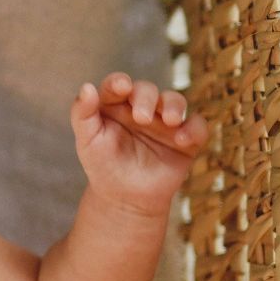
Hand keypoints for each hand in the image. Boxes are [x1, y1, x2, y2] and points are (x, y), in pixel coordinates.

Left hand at [70, 71, 208, 216]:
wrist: (124, 198)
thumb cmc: (102, 165)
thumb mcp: (87, 140)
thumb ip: (82, 114)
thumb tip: (86, 87)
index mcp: (116, 103)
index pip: (118, 84)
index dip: (119, 82)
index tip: (121, 87)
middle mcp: (142, 107)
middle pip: (147, 90)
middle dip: (146, 98)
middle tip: (141, 118)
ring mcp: (165, 121)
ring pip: (175, 100)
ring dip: (174, 106)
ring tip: (170, 121)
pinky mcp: (185, 139)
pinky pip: (197, 126)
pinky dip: (194, 129)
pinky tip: (182, 140)